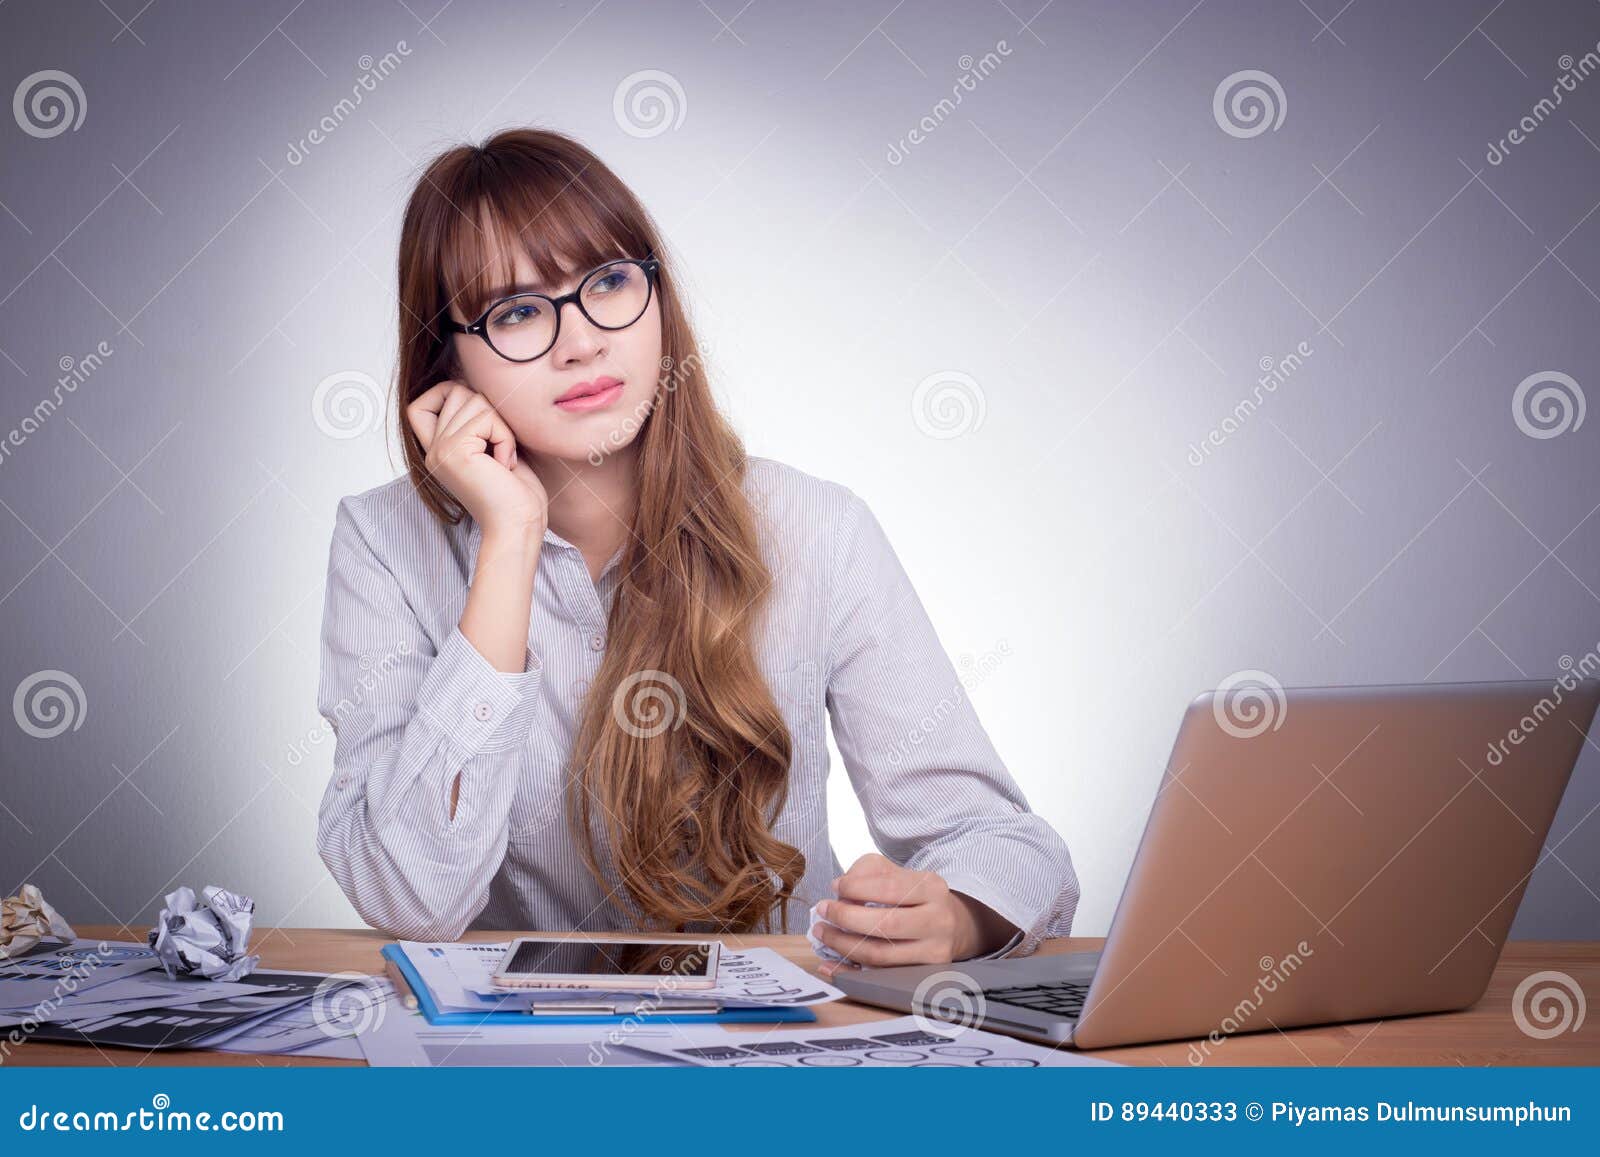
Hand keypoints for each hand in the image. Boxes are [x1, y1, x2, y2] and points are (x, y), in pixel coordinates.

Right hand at [407, 381, 547, 537]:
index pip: (419, 404)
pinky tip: (504, 465)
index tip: (479, 419)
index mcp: (437, 451)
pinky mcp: (455, 451)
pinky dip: (506, 438)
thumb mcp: (492, 449)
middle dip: (489, 412)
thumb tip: (475, 388)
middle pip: (456, 391)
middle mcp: (433, 450)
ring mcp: (440, 450)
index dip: (446, 395)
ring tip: (502, 460)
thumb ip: (477, 423)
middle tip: (499, 449)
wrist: (518, 527)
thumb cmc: (516, 495)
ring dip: (501, 427)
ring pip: (475, 401)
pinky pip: (488, 418)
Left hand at [810, 853, 1016, 977]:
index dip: (856, 888)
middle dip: (846, 918)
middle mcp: (938, 920)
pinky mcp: (923, 975)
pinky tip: (829, 965)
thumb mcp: (897, 872)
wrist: (951, 925)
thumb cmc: (914, 896)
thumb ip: (868, 872)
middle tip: (822, 911)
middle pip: (885, 924)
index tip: (835, 887)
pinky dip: (849, 972)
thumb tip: (840, 889)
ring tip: (823, 933)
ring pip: (880, 954)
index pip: (890, 888)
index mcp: (932, 888)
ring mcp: (933, 951)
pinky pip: (879, 976)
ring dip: (842, 945)